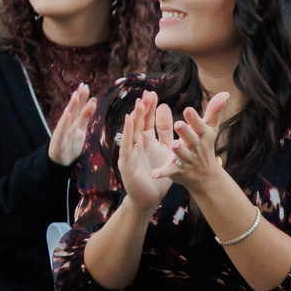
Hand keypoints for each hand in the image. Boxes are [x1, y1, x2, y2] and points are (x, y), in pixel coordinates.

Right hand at [47, 83, 95, 164]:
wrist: (60, 160)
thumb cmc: (70, 143)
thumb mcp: (81, 129)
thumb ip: (85, 115)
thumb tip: (93, 100)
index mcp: (74, 122)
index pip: (78, 108)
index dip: (82, 97)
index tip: (85, 86)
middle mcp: (67, 124)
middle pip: (73, 110)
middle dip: (77, 99)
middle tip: (82, 87)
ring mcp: (63, 132)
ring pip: (68, 118)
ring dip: (71, 107)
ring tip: (75, 96)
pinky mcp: (59, 140)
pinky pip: (62, 131)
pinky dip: (64, 123)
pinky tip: (67, 114)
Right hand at [117, 92, 175, 214]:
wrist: (149, 198)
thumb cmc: (156, 175)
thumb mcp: (165, 149)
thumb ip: (164, 130)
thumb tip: (164, 107)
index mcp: (145, 141)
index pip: (147, 120)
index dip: (149, 107)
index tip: (152, 93)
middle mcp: (136, 144)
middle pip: (138, 123)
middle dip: (142, 109)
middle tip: (147, 94)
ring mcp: (129, 152)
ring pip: (131, 132)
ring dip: (135, 118)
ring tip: (140, 104)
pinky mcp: (126, 162)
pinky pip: (126, 145)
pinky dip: (127, 133)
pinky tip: (129, 122)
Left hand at [161, 94, 231, 191]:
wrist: (206, 176)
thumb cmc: (205, 145)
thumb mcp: (210, 128)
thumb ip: (214, 111)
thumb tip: (225, 92)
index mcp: (201, 136)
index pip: (199, 127)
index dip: (194, 119)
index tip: (187, 109)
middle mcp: (195, 147)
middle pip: (191, 140)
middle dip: (186, 132)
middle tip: (178, 124)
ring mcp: (186, 160)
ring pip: (182, 155)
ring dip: (178, 150)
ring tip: (173, 144)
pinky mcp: (177, 170)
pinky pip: (169, 171)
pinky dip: (162, 172)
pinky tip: (153, 173)